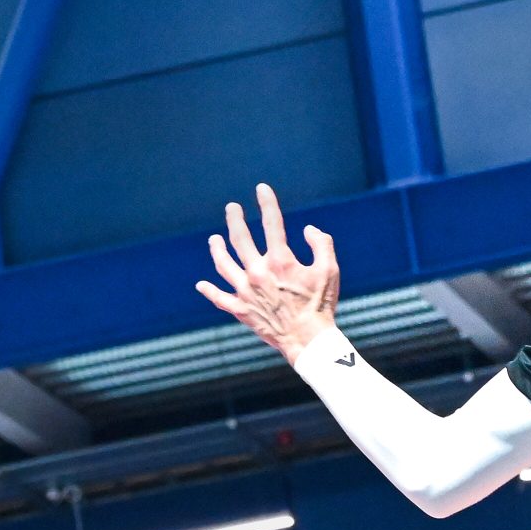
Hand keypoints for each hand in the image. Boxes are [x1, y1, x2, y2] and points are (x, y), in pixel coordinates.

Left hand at [197, 184, 339, 361]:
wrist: (308, 340)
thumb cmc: (320, 305)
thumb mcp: (330, 270)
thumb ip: (321, 244)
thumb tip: (308, 229)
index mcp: (280, 260)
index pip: (272, 223)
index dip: (267, 203)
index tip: (261, 189)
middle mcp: (258, 272)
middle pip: (240, 239)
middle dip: (235, 220)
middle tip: (232, 208)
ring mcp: (245, 291)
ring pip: (224, 265)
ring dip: (217, 249)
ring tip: (214, 239)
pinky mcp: (240, 310)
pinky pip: (220, 298)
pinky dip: (209, 291)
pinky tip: (201, 284)